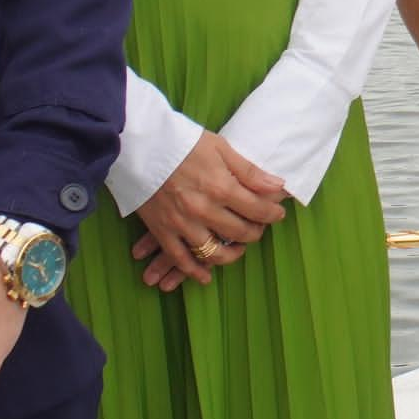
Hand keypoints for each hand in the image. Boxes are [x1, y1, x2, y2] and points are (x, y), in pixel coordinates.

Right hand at [135, 136, 289, 290]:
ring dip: (231, 255)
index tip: (278, 213)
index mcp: (220, 186)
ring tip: (239, 248)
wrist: (140, 145)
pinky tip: (206, 276)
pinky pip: (180, 259)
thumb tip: (278, 187)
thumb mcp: (220, 147)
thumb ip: (249, 171)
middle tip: (259, 227)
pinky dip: (194, 271)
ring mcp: (181, 223)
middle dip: (256, 232)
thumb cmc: (182, 142)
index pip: (257, 209)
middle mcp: (203, 209)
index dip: (273, 214)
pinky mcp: (162, 230)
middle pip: (239, 232)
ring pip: (213, 252)